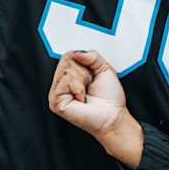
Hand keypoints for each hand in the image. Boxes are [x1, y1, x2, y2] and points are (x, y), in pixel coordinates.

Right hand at [48, 50, 142, 168]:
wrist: (112, 116)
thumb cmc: (109, 98)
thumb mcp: (104, 68)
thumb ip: (92, 55)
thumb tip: (77, 52)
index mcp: (71, 75)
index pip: (69, 54)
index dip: (84, 61)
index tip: (92, 74)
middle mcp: (62, 83)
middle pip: (66, 60)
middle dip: (84, 71)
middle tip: (89, 84)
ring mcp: (57, 92)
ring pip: (66, 70)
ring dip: (82, 80)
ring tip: (85, 92)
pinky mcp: (55, 101)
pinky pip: (65, 82)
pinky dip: (78, 88)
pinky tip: (81, 98)